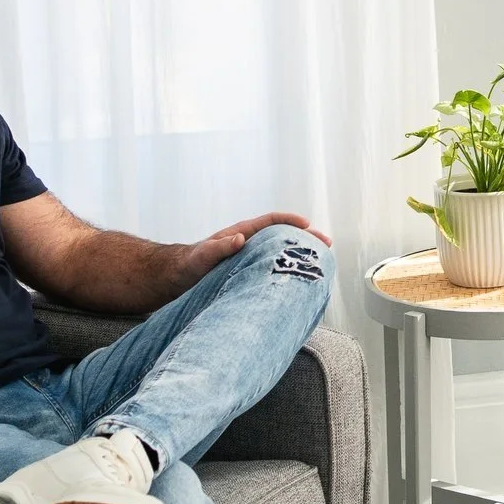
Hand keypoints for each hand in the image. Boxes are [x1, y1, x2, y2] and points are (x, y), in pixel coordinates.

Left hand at [177, 211, 331, 288]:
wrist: (177, 280)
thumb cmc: (188, 265)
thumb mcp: (201, 256)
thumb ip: (217, 248)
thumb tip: (239, 239)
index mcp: (241, 233)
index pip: (271, 221)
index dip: (290, 220)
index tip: (307, 224)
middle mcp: (248, 243)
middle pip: (282, 235)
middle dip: (305, 237)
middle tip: (326, 245)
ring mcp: (249, 258)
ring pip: (280, 252)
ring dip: (300, 255)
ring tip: (321, 264)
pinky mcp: (248, 273)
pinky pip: (273, 268)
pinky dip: (288, 270)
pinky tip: (298, 283)